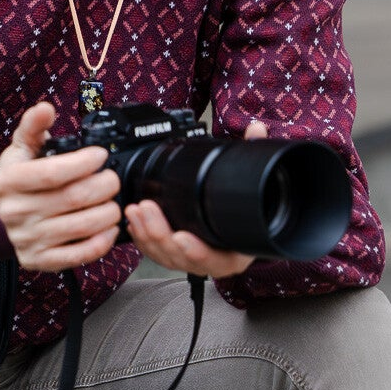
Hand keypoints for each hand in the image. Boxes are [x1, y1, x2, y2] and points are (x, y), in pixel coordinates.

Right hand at [0, 102, 121, 271]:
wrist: (6, 210)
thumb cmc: (22, 173)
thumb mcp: (22, 145)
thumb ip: (34, 124)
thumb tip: (45, 108)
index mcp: (8, 180)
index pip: (52, 173)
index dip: (83, 163)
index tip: (101, 155)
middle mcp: (13, 212)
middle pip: (71, 199)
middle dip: (103, 186)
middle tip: (113, 178)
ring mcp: (25, 239)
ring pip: (79, 227)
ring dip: (107, 213)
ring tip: (115, 201)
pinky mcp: (37, 260)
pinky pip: (76, 256)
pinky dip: (101, 243)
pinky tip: (109, 228)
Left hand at [124, 119, 267, 278]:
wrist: (245, 223)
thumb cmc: (252, 206)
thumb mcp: (257, 180)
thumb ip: (256, 153)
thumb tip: (256, 129)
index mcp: (236, 252)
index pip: (216, 260)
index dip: (198, 253)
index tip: (181, 237)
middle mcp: (212, 260)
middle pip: (181, 258)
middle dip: (159, 235)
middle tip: (147, 209)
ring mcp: (191, 259)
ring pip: (164, 256)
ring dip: (146, 234)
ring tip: (136, 210)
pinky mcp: (175, 254)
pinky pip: (155, 253)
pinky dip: (142, 239)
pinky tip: (133, 222)